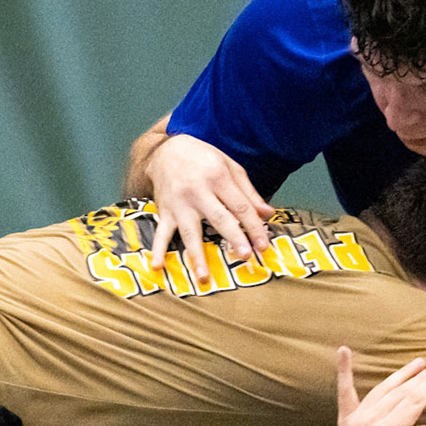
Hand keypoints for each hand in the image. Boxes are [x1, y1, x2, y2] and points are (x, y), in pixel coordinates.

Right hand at [142, 133, 273, 282]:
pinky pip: (160, 233)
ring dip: (197, 255)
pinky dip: (157, 250)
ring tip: (204, 276)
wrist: (167, 150)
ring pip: (190, 232)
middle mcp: (198, 192)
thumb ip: (249, 193)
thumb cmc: (203, 159)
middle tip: (245, 256)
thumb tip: (268, 215)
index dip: (254, 227)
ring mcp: (179, 204)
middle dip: (233, 238)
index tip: (263, 246)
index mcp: (218, 178)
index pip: (240, 207)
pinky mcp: (165, 211)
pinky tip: (156, 266)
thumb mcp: (230, 167)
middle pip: (219, 218)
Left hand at [335, 348, 425, 425]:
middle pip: (398, 394)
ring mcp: (354, 424)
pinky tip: (342, 350)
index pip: (414, 399)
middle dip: (418, 379)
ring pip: (381, 391)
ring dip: (399, 376)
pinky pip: (345, 393)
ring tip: (417, 364)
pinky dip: (343, 371)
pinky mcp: (345, 422)